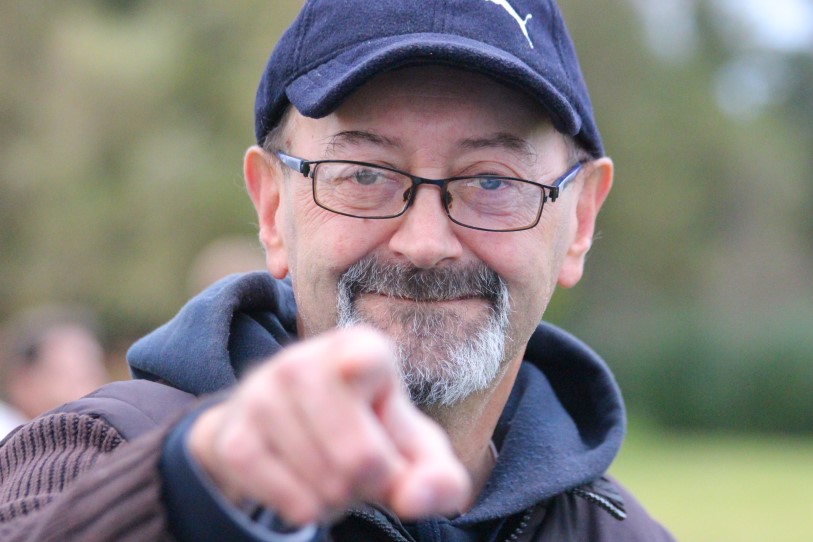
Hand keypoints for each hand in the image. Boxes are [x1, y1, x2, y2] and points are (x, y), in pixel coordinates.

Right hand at [188, 326, 470, 525]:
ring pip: (324, 483)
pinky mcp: (232, 435)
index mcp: (360, 346)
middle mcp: (304, 360)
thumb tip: (415, 500)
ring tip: (332, 474)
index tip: (365, 389)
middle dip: (370, 483)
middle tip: (361, 469)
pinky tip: (303, 491)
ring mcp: (260, 395)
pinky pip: (283, 497)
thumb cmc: (367, 434)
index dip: (375, 401)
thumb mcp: (414, 451)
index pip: (367, 362)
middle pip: (360, 457)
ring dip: (336, 498)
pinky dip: (302, 508)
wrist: (283, 437)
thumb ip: (439, 477)